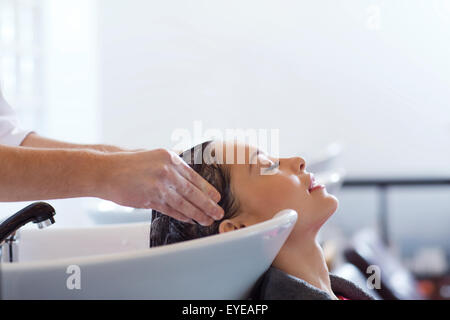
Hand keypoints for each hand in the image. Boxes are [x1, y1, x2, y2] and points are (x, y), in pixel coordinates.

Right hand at [102, 148, 223, 224]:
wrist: (106, 171)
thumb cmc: (129, 164)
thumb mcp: (153, 155)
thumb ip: (171, 163)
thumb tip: (187, 171)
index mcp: (170, 158)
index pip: (194, 176)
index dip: (207, 189)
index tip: (217, 197)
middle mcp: (166, 171)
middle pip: (192, 191)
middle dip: (208, 204)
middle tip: (218, 212)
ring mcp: (158, 185)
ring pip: (184, 203)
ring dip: (197, 213)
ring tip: (207, 220)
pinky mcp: (149, 199)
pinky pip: (170, 210)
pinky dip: (181, 216)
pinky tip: (190, 220)